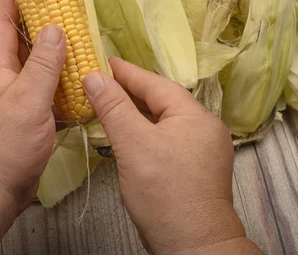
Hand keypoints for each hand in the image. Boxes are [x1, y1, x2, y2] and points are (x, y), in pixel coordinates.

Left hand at [0, 0, 65, 242]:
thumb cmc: (0, 145)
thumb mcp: (25, 99)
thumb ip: (43, 64)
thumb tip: (56, 27)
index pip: (2, 20)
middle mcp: (4, 76)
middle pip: (23, 39)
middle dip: (42, 18)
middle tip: (67, 0)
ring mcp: (15, 98)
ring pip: (37, 66)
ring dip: (56, 51)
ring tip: (82, 34)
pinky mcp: (27, 119)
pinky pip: (47, 91)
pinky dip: (63, 82)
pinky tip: (82, 78)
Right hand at [83, 58, 261, 253]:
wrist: (193, 246)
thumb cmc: (164, 192)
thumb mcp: (134, 145)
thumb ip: (114, 107)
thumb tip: (93, 75)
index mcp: (195, 116)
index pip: (156, 84)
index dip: (127, 72)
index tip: (104, 61)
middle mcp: (204, 128)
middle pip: (161, 101)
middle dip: (131, 91)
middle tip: (102, 81)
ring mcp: (202, 150)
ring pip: (163, 121)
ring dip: (136, 112)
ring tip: (109, 104)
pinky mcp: (195, 169)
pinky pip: (166, 138)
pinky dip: (145, 131)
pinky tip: (128, 135)